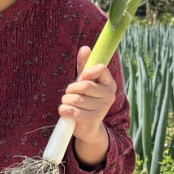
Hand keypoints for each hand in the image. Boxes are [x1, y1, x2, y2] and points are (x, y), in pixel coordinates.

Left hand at [61, 45, 116, 167]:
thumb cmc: (86, 99)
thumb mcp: (85, 81)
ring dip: (66, 100)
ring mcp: (102, 109)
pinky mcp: (93, 120)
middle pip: (85, 85)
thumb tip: (85, 48)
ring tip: (67, 103)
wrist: (88, 126)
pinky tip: (65, 111)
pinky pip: (73, 111)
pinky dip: (64, 110)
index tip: (81, 77)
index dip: (87, 72)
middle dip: (71, 89)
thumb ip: (84, 65)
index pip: (101, 69)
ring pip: (76, 99)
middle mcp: (109, 95)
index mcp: (109, 83)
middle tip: (69, 93)